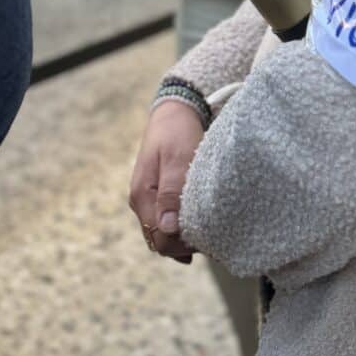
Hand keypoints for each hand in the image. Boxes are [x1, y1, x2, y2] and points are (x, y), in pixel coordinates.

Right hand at [129, 99, 204, 261]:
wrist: (174, 110)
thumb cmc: (176, 131)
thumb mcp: (176, 157)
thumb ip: (171, 191)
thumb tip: (168, 228)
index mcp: (142, 196)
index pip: (159, 238)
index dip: (182, 243)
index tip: (206, 235)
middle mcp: (142, 202)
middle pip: (161, 241)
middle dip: (184, 244)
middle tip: (213, 236)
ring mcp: (150, 199)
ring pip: (165, 233)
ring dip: (184, 237)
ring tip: (210, 231)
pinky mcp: (160, 195)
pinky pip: (169, 222)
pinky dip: (183, 228)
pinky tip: (201, 228)